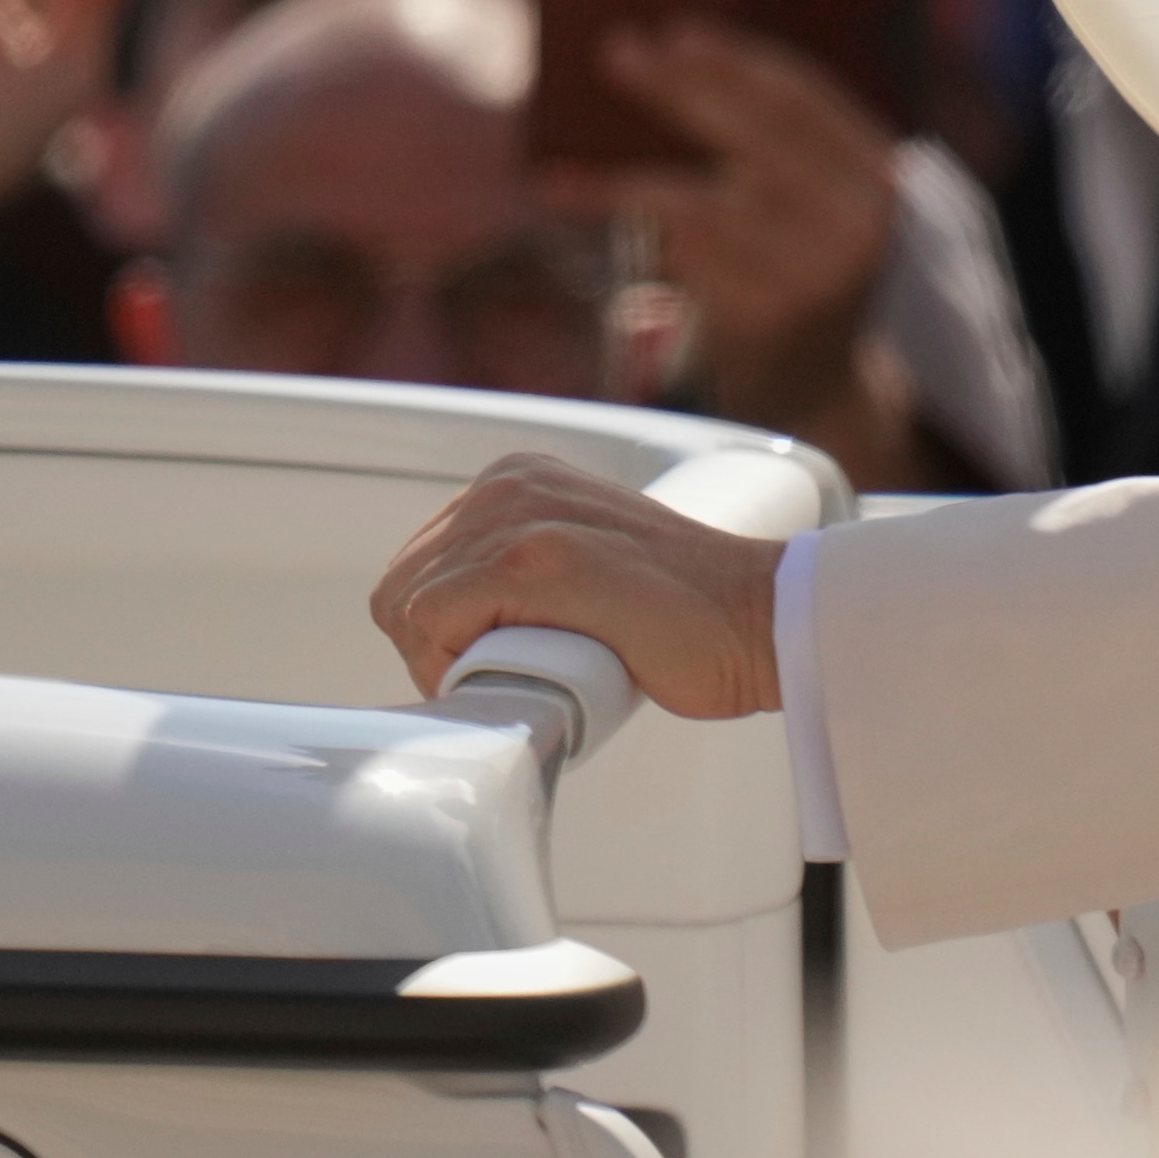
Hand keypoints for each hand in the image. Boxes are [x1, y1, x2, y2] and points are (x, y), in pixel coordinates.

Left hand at [371, 447, 785, 713]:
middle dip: (436, 649)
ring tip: (526, 675)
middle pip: (399, 588)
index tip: (499, 660)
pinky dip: (458, 668)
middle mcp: (510, 484)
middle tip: (511, 678)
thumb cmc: (682, 617)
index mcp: (517, 479)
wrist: (759, 618)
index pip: (415, 569)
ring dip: (450, 663)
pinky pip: (430, 624)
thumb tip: (458, 640)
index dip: (441, 634)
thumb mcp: (583, 562)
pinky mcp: (533, 559)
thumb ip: (520, 576)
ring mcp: (521, 514)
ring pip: (407, 608)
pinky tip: (525, 674)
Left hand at [546, 21, 912, 477]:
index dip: (736, 61)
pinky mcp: (768, 319)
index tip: (676, 33)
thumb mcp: (817, 202)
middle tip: (618, 52)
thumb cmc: (800, 271)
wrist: (821, 389)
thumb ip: (776, 144)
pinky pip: (682, 256)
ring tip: (563, 168)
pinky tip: (577, 199)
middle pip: (755, 134)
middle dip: (681, 88)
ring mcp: (816, 275)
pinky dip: (629, 224)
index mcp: (880, 178)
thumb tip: (669, 58)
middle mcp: (858, 223)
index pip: (802, 100)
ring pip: (702, 201)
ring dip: (624, 176)